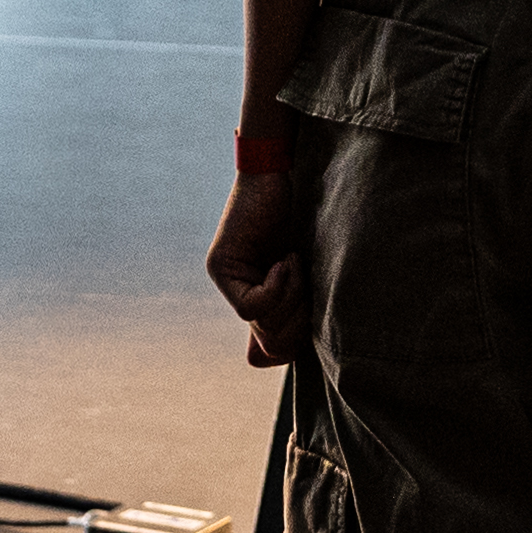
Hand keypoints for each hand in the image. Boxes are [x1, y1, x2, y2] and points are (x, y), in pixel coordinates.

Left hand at [209, 166, 310, 363]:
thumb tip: (257, 361)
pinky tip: (286, 258)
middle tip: (307, 280)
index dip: (294, 344)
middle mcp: (237, 292)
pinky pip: (250, 307)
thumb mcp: (307, 273)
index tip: (310, 311)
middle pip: (271, 342)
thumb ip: (292, 309)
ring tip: (297, 261)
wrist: (286, 172)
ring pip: (261, 325)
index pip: (272, 351)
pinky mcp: (220, 266)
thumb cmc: (307, 217)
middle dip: (298, 318)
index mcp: (260, 299)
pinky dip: (279, 286)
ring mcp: (226, 280)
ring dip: (292, 297)